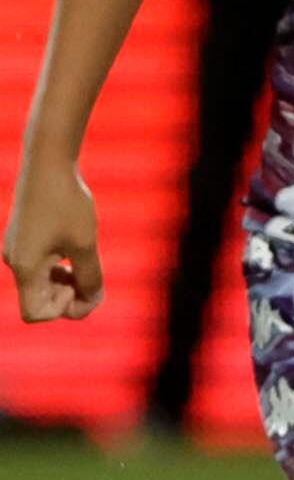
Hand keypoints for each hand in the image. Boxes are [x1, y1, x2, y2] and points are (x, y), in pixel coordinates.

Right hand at [4, 168, 102, 321]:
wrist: (47, 165)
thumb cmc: (68, 203)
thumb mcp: (85, 244)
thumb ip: (90, 277)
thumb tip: (91, 301)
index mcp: (25, 267)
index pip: (35, 314)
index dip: (63, 310)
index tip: (79, 284)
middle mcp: (15, 262)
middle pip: (40, 302)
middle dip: (68, 297)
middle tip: (87, 272)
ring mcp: (17, 251)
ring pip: (41, 286)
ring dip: (65, 283)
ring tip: (82, 260)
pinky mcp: (23, 241)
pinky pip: (40, 269)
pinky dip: (58, 269)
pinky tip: (73, 250)